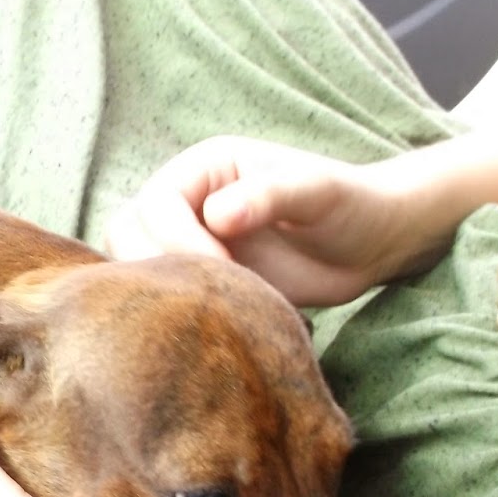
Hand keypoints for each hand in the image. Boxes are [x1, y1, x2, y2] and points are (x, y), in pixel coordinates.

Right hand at [104, 135, 448, 306]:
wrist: (372, 245)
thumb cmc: (350, 205)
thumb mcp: (318, 192)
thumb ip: (269, 196)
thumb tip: (217, 216)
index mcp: (202, 169)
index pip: (154, 205)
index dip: (177, 241)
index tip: (222, 270)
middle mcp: (184, 203)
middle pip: (125, 233)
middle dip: (155, 267)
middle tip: (207, 296)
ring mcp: (187, 243)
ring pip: (134, 269)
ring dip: (161, 293)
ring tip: (212, 311)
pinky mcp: (198, 281)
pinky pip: (164, 299)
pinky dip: (176, 314)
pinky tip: (215, 327)